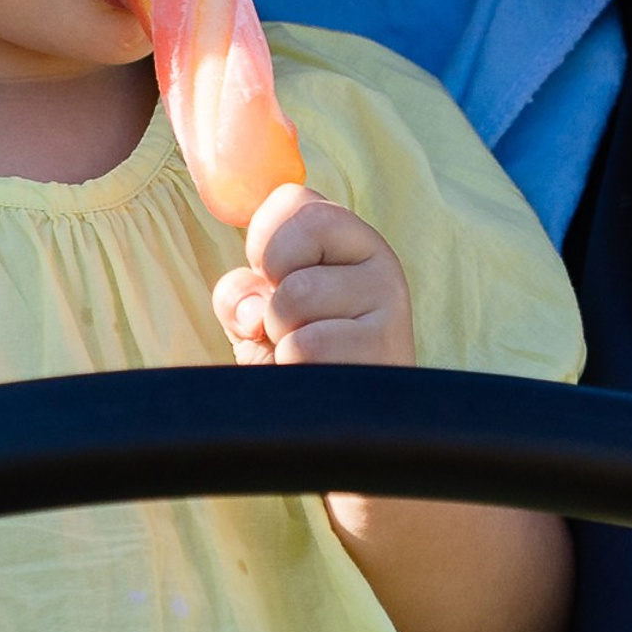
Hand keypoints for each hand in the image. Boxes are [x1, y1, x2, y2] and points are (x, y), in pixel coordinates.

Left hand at [211, 185, 414, 367]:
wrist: (339, 432)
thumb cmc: (296, 364)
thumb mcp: (258, 317)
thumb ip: (241, 293)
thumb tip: (251, 305)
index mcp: (351, 241)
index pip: (294, 199)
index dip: (262, 240)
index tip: (268, 275)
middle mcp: (380, 264)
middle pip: (290, 248)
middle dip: (269, 294)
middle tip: (288, 324)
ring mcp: (390, 306)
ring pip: (294, 299)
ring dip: (280, 337)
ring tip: (306, 357)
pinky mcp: (386, 350)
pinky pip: (306, 346)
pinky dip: (293, 367)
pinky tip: (319, 377)